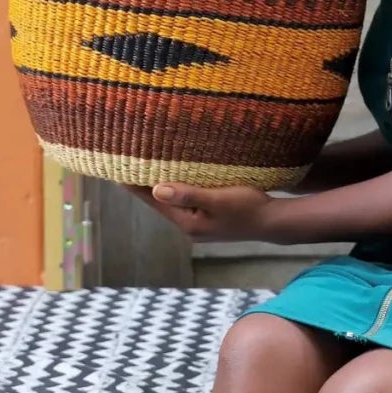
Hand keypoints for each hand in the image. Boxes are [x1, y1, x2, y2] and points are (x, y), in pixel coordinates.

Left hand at [130, 182, 276, 243]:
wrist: (274, 222)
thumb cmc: (248, 208)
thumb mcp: (217, 199)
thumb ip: (188, 194)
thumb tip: (156, 189)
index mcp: (188, 223)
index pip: (155, 202)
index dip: (136, 186)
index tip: (117, 172)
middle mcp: (190, 226)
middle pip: (161, 203)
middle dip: (146, 185)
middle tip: (128, 165)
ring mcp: (200, 225)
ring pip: (174, 202)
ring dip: (162, 187)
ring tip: (146, 170)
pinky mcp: (211, 219)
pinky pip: (187, 202)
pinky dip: (178, 189)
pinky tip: (177, 180)